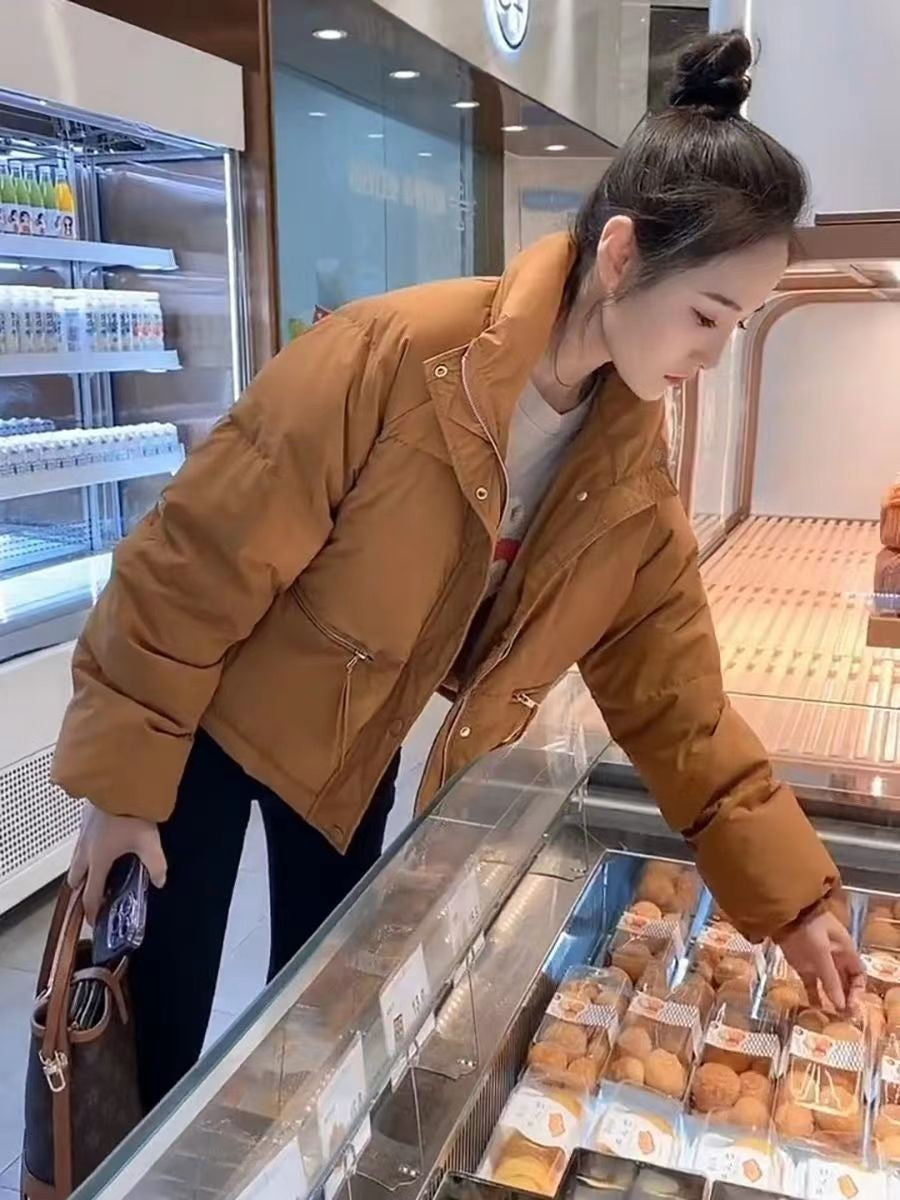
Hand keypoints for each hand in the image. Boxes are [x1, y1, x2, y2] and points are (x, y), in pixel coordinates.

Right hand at [68, 803, 166, 925]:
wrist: (119, 781)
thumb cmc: (130, 811)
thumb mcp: (149, 842)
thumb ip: (156, 865)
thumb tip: (160, 881)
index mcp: (98, 860)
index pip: (91, 893)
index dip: (92, 910)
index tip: (94, 919)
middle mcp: (85, 849)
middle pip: (75, 878)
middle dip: (81, 890)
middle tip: (92, 895)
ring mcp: (82, 833)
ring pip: (75, 859)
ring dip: (82, 869)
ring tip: (96, 872)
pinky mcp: (85, 819)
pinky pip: (80, 842)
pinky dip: (85, 851)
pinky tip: (101, 844)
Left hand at [779, 909, 864, 1011]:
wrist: (781, 912)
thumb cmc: (807, 927)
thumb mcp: (821, 953)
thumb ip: (830, 978)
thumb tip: (840, 1004)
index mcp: (845, 950)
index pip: (858, 974)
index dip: (857, 990)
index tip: (852, 1005)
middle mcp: (834, 957)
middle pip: (845, 982)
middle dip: (845, 998)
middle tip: (843, 1017)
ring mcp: (817, 960)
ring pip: (828, 984)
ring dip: (831, 998)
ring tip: (831, 1017)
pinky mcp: (801, 963)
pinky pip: (811, 982)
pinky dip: (813, 994)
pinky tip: (814, 1007)